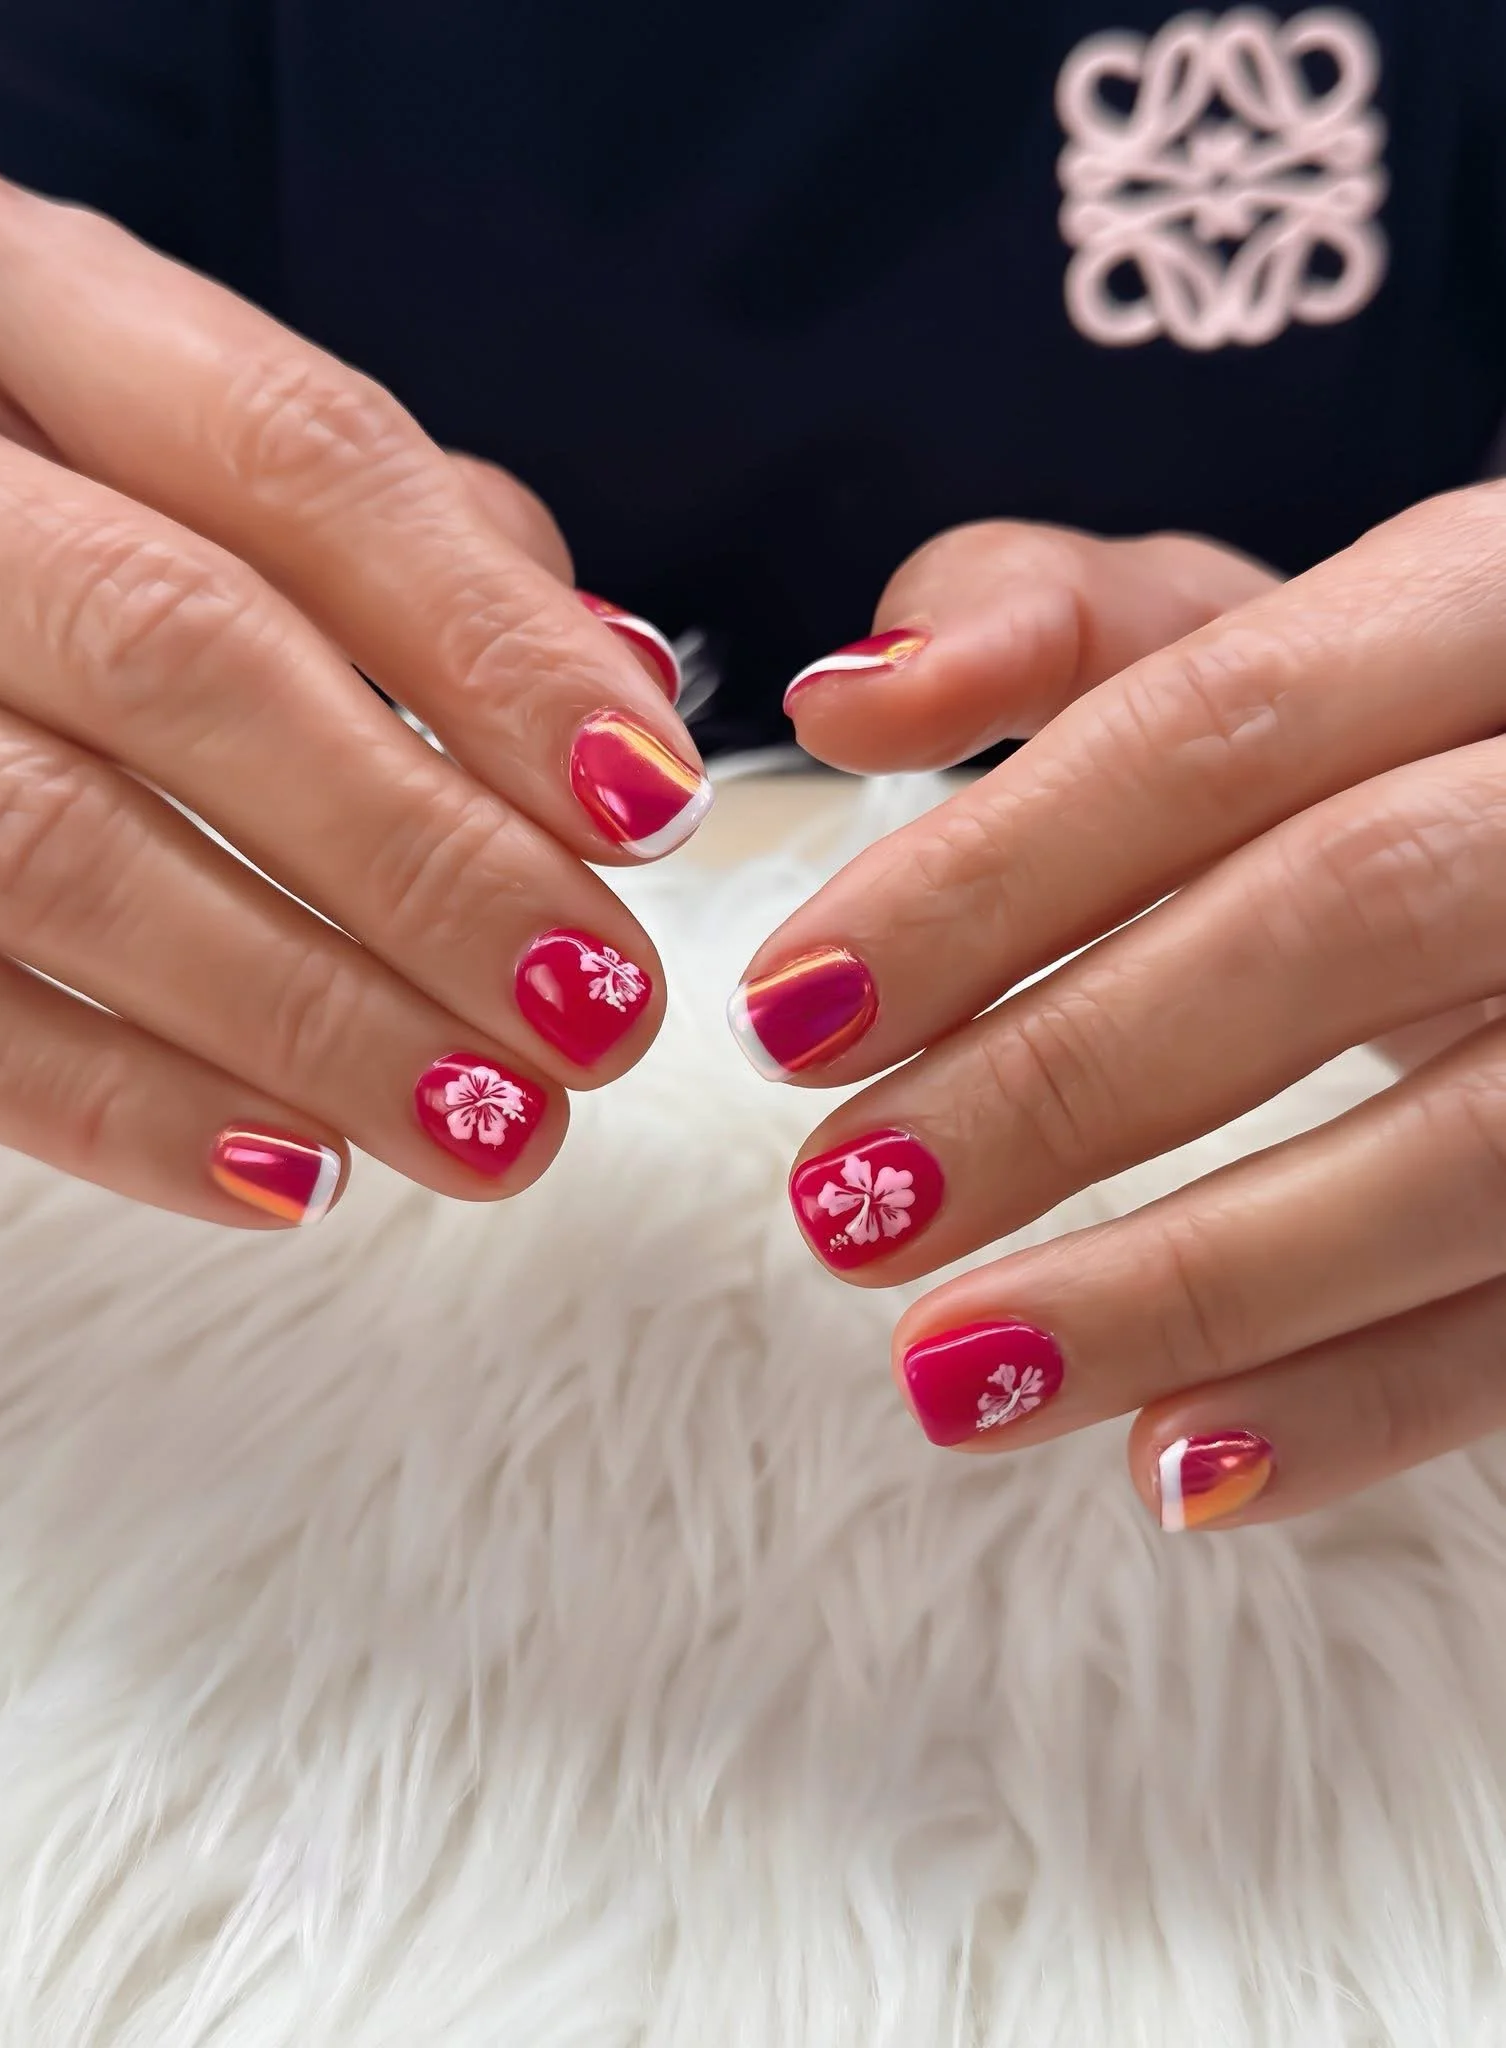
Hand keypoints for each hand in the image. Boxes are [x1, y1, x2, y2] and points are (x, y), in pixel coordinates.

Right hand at [0, 165, 707, 1226]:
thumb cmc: (47, 499)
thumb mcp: (193, 443)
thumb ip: (416, 544)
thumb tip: (627, 695)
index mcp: (18, 307)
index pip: (289, 457)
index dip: (485, 643)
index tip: (648, 804)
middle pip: (179, 651)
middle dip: (420, 852)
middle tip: (594, 1006)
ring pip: (49, 844)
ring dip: (305, 1012)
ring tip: (490, 1126)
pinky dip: (123, 1108)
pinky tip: (297, 1174)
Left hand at [731, 503, 1505, 1529]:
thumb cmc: (1405, 732)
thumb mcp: (1258, 634)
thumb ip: (1047, 626)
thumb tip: (842, 700)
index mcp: (1484, 602)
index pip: (1221, 725)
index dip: (991, 879)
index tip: (792, 1012)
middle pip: (1344, 918)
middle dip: (1065, 1079)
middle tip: (846, 1206)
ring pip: (1471, 1150)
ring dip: (1187, 1286)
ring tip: (950, 1373)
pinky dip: (1360, 1407)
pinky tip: (1170, 1472)